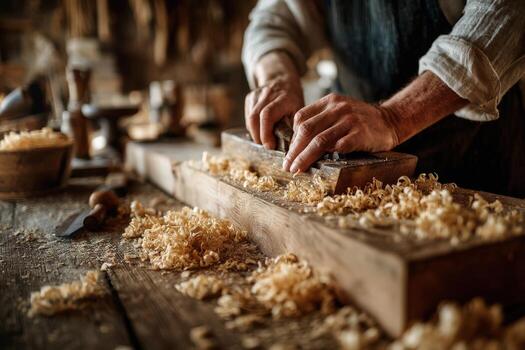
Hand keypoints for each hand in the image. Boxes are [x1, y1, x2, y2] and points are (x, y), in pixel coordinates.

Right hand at [245, 75, 303, 148]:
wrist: (283, 80)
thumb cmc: (294, 100)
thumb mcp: (300, 111)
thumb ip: (294, 127)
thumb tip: (291, 148)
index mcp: (284, 97)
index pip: (267, 115)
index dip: (265, 133)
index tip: (270, 146)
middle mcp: (268, 93)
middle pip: (254, 117)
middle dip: (258, 136)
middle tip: (266, 147)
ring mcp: (257, 94)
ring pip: (250, 118)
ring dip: (255, 133)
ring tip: (265, 140)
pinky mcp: (250, 97)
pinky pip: (248, 117)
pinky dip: (253, 128)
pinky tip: (262, 130)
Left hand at [283, 93, 399, 172]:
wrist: (390, 120)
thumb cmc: (360, 121)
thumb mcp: (339, 112)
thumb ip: (321, 121)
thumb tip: (297, 144)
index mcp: (329, 102)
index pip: (301, 118)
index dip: (292, 137)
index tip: (290, 152)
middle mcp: (338, 108)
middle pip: (306, 131)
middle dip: (294, 151)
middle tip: (287, 166)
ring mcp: (350, 120)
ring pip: (319, 141)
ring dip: (304, 158)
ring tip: (296, 169)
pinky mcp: (361, 133)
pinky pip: (340, 146)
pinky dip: (329, 156)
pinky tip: (321, 165)